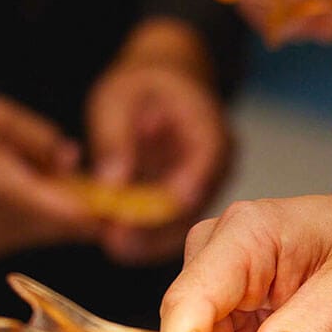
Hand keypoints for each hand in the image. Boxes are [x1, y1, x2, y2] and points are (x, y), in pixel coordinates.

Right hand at [0, 88, 97, 261]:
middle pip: (62, 229)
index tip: (128, 206)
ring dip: (57, 214)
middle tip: (98, 187)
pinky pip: (23, 236)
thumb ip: (39, 139)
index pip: (67, 216)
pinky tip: (19, 191)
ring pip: (44, 234)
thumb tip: (74, 161)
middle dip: (83, 211)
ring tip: (48, 178)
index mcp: (2, 191)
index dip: (101, 214)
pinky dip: (34, 219)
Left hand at [85, 18, 230, 263]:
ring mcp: (209, 187)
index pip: (203, 165)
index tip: (138, 217)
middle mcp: (219, 164)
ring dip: (150, 240)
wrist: (163, 84)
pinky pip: (174, 227)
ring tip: (114, 247)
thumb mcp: (117, 99)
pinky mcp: (192, 203)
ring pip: (186, 224)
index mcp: (210, 130)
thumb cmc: (142, 84)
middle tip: (117, 242)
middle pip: (195, 205)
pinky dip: (148, 237)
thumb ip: (114, 138)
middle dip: (155, 229)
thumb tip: (112, 184)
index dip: (172, 195)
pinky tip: (120, 245)